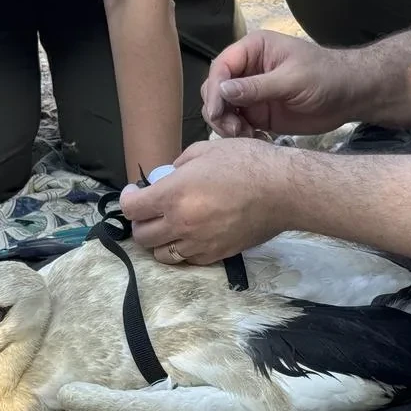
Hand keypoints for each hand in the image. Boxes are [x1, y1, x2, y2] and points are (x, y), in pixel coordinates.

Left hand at [120, 138, 294, 264]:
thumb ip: (180, 164)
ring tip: (169, 227)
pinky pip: (188, 260)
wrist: (283, 190)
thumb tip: (169, 176)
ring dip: (159, 240)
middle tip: (149, 210)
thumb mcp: (206, 150)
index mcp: (173, 195)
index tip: (134, 192)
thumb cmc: (248, 163)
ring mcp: (198, 243)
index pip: (131, 208)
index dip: (127, 199)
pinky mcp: (216, 254)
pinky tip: (191, 236)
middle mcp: (180, 223)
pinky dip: (183, 250)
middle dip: (140, 221)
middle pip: (142, 235)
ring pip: (162, 254)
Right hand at [202, 30, 356, 138]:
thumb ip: (257, 86)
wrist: (349, 96)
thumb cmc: (326, 77)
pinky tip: (256, 141)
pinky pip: (236, 125)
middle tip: (235, 129)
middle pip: (215, 89)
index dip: (214, 89)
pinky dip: (239, 136)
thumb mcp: (293, 80)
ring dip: (227, 126)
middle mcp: (247, 70)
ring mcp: (251, 93)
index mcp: (253, 50)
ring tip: (246, 136)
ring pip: (222, 110)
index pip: (221, 67)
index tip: (217, 112)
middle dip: (218, 111)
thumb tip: (222, 90)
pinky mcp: (258, 114)